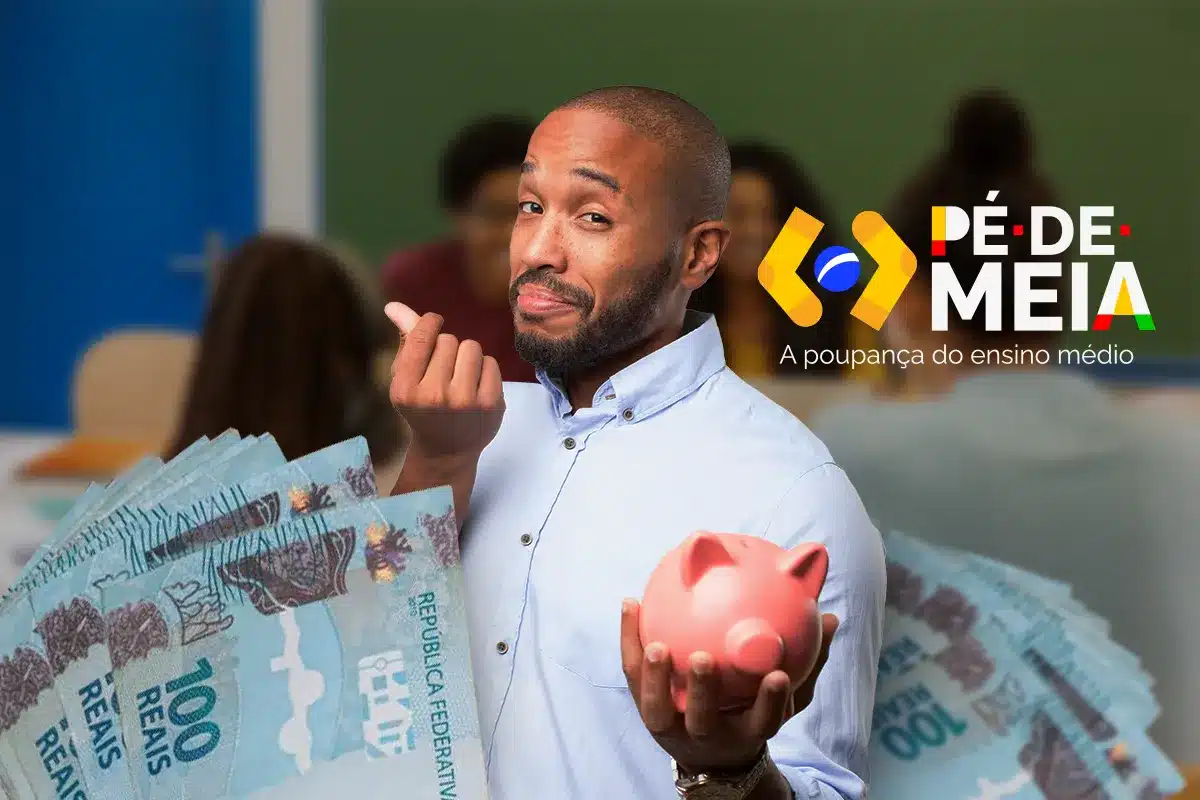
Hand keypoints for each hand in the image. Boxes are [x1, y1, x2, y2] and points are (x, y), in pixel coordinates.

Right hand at [385, 302, 504, 464]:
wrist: (446, 450)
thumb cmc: (423, 406)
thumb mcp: (406, 377)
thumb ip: (405, 340)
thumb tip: (393, 305)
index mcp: (405, 389)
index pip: (423, 335)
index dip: (430, 323)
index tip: (433, 326)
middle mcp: (434, 396)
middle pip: (449, 340)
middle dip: (447, 348)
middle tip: (443, 370)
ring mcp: (464, 402)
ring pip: (471, 347)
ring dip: (467, 356)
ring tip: (460, 377)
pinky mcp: (490, 404)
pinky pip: (491, 362)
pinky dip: (484, 369)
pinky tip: (475, 387)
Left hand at [620, 599, 838, 773]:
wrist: (711, 755)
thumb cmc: (753, 713)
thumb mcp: (786, 696)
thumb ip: (808, 662)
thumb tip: (832, 619)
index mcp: (747, 731)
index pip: (763, 722)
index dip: (770, 703)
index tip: (778, 676)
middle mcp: (709, 735)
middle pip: (704, 720)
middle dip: (703, 692)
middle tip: (702, 658)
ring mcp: (673, 728)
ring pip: (658, 711)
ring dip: (654, 677)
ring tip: (655, 644)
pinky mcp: (646, 711)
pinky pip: (633, 679)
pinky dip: (629, 643)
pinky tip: (631, 603)